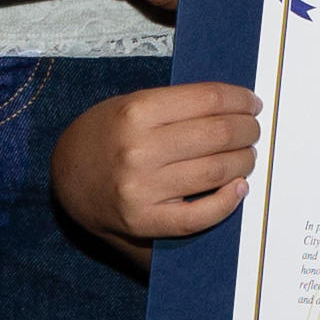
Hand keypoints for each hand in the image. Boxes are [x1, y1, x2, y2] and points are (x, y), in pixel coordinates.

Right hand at [54, 82, 255, 255]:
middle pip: (217, 134)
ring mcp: (141, 188)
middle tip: (253, 130)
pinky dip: (227, 202)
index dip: (239, 100)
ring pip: (215, 171)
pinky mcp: (144, 221)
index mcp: (136, 111)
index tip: (251, 103)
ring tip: (247, 156)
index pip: (208, 99)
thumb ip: (176, 107)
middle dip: (246, 130)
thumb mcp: (130, 106)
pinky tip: (238, 189)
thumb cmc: (106, 137)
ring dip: (243, 162)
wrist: (66, 178)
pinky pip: (199, 216)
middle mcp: (138, 149)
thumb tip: (235, 107)